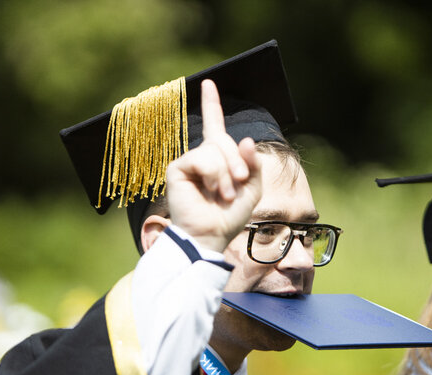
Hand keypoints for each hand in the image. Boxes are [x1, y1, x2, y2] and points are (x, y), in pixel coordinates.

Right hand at [165, 79, 262, 252]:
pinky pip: (203, 158)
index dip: (212, 104)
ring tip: (224, 194)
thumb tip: (245, 140)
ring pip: (215, 149)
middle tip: (240, 181)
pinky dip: (213, 174)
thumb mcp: (252, 188)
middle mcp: (202, 156)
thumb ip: (253, 164)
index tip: (209, 83)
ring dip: (226, 173)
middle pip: (224, 139)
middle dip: (238, 161)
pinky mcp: (177, 168)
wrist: (211, 235)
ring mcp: (189, 161)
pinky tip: (211, 190)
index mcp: (219, 158)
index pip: (215, 125)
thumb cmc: (229, 216)